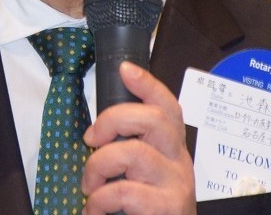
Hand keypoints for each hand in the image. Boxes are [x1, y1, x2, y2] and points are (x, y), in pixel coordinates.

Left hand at [81, 62, 195, 213]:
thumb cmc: (147, 210)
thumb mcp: (143, 175)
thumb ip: (132, 149)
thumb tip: (100, 129)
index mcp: (172, 149)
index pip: (168, 107)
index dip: (148, 85)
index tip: (124, 70)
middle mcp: (180, 162)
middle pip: (154, 119)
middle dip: (114, 120)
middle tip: (91, 138)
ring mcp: (177, 184)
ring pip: (133, 153)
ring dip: (99, 166)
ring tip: (89, 187)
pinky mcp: (167, 207)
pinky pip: (124, 192)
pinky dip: (99, 202)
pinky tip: (95, 212)